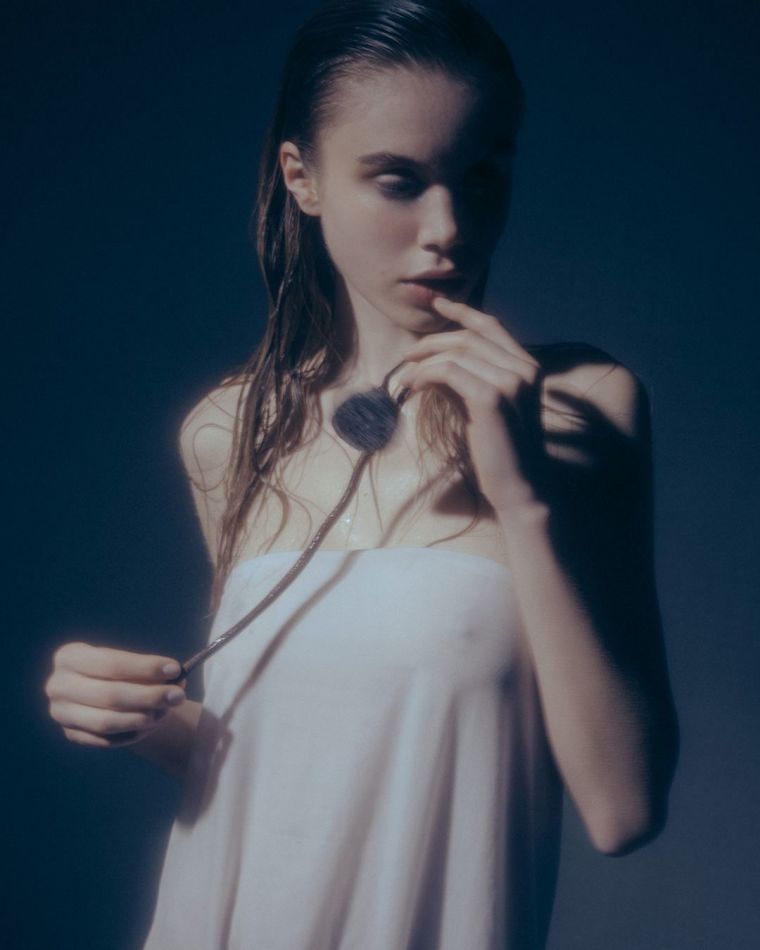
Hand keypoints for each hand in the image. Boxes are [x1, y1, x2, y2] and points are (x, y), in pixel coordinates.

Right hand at [44, 642, 186, 748]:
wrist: (100, 692)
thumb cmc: (119, 671)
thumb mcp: (127, 663)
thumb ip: (148, 670)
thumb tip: (177, 678)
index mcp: (69, 656)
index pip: (111, 663)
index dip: (145, 667)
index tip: (176, 669)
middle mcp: (58, 685)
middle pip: (110, 695)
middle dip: (149, 696)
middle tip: (179, 696)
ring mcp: (61, 713)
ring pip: (107, 721)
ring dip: (143, 719)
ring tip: (166, 712)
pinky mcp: (70, 734)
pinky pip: (106, 740)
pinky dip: (132, 734)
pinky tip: (151, 725)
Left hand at [397, 296, 547, 513]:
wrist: (520, 487)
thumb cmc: (500, 451)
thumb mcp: (482, 406)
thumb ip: (465, 380)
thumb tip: (431, 365)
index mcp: (528, 368)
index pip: (492, 327)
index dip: (463, 312)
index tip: (437, 303)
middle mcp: (523, 369)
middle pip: (469, 337)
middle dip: (432, 342)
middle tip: (407, 356)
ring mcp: (510, 381)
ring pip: (456, 352)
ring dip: (423, 361)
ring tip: (406, 377)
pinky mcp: (490, 398)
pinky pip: (448, 372)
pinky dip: (425, 375)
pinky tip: (413, 387)